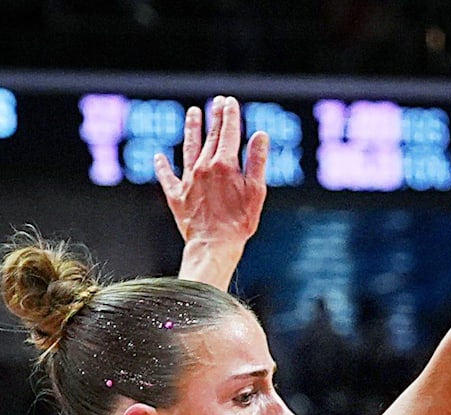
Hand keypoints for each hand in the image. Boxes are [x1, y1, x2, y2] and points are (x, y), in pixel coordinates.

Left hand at [158, 95, 267, 286]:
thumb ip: (258, 162)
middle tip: (216, 102)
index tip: (230, 102)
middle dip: (215, 117)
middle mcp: (203, 167)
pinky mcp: (177, 195)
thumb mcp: (256, 192)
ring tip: (192, 114)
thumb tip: (261, 136)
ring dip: (191, 129)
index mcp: (224, 164)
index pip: (229, 132)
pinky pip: (167, 176)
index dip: (230, 115)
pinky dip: (162, 166)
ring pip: (188, 147)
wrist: (213, 245)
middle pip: (210, 136)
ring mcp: (188, 180)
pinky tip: (159, 157)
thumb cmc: (239, 223)